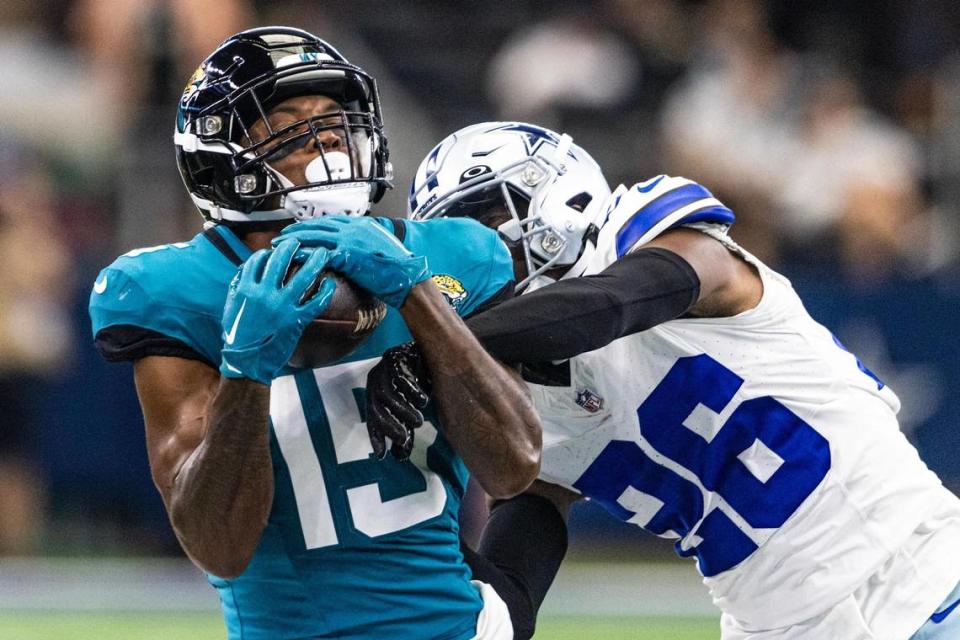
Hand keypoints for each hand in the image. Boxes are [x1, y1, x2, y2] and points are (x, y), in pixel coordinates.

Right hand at [220, 242, 335, 383]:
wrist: (247, 361)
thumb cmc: (237, 335)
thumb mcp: (231, 307)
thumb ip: (237, 286)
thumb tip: (244, 270)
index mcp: (246, 288)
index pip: (258, 261)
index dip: (268, 252)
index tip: (275, 250)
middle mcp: (264, 294)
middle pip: (280, 261)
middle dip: (292, 246)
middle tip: (300, 241)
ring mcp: (281, 306)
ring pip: (302, 277)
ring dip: (315, 261)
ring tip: (324, 252)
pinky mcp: (295, 320)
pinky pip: (315, 302)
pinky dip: (325, 291)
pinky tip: (330, 282)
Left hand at [273, 216, 429, 307]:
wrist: (407, 276)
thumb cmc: (397, 267)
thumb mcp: (380, 247)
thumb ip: (365, 243)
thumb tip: (355, 249)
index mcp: (362, 225)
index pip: (331, 221)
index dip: (313, 225)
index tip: (300, 229)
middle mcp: (354, 228)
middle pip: (318, 226)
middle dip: (297, 230)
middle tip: (282, 235)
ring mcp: (351, 241)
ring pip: (315, 237)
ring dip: (294, 241)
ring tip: (279, 246)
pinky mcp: (348, 256)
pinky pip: (321, 254)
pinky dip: (305, 255)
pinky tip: (293, 257)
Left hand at [365, 343, 431, 459]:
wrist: (424, 351)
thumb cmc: (415, 384)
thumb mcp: (408, 409)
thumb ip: (405, 430)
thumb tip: (400, 458)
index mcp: (374, 395)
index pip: (372, 419)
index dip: (376, 437)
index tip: (382, 456)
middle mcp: (375, 382)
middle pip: (376, 407)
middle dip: (389, 425)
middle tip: (404, 438)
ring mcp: (384, 368)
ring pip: (388, 393)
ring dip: (403, 411)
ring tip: (419, 422)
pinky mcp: (396, 357)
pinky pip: (401, 377)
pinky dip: (412, 391)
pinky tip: (424, 401)